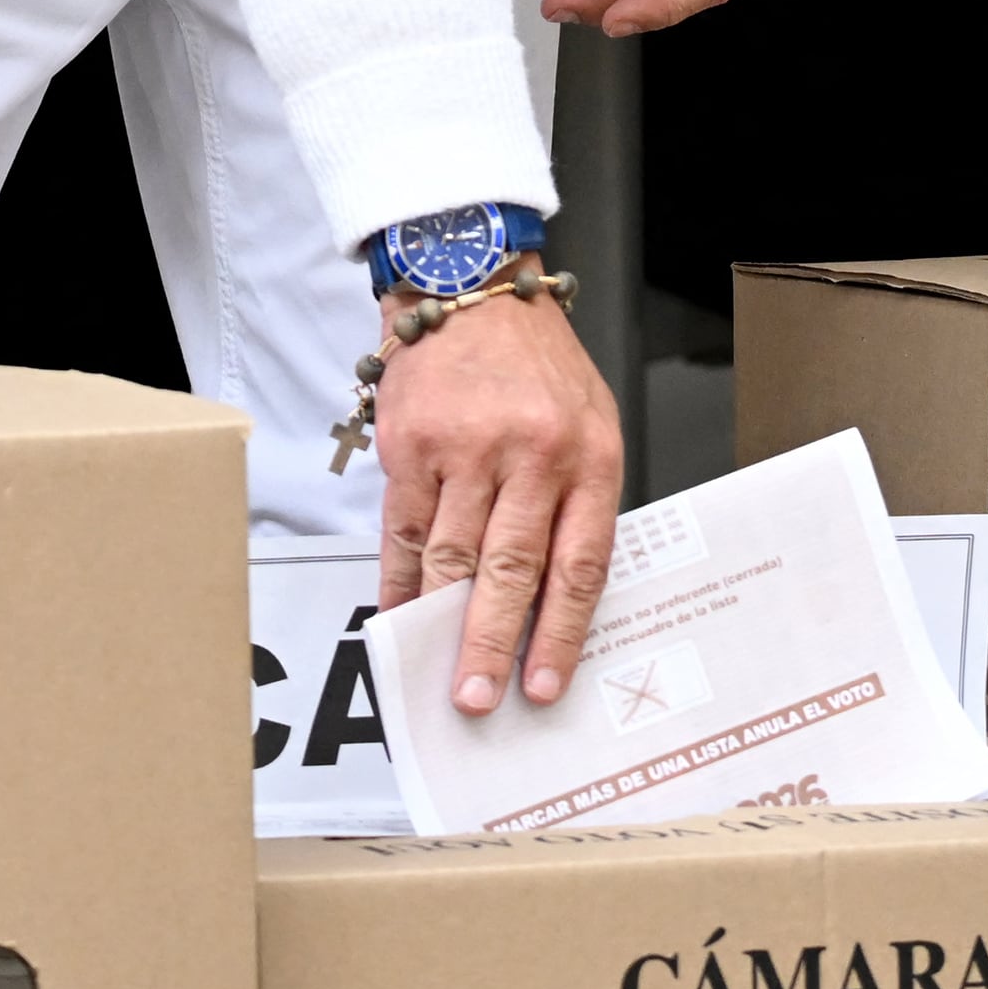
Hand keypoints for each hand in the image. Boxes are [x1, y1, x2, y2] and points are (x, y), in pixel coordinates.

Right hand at [375, 282, 622, 711]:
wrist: (472, 289)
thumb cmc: (536, 366)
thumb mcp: (588, 424)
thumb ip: (576, 504)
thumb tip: (552, 602)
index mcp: (587, 456)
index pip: (578, 564)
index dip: (559, 633)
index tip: (543, 685)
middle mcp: (531, 453)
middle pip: (513, 569)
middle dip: (492, 644)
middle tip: (478, 699)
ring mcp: (467, 448)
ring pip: (452, 556)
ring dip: (442, 622)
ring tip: (437, 672)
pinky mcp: (413, 444)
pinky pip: (403, 530)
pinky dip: (399, 580)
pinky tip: (399, 615)